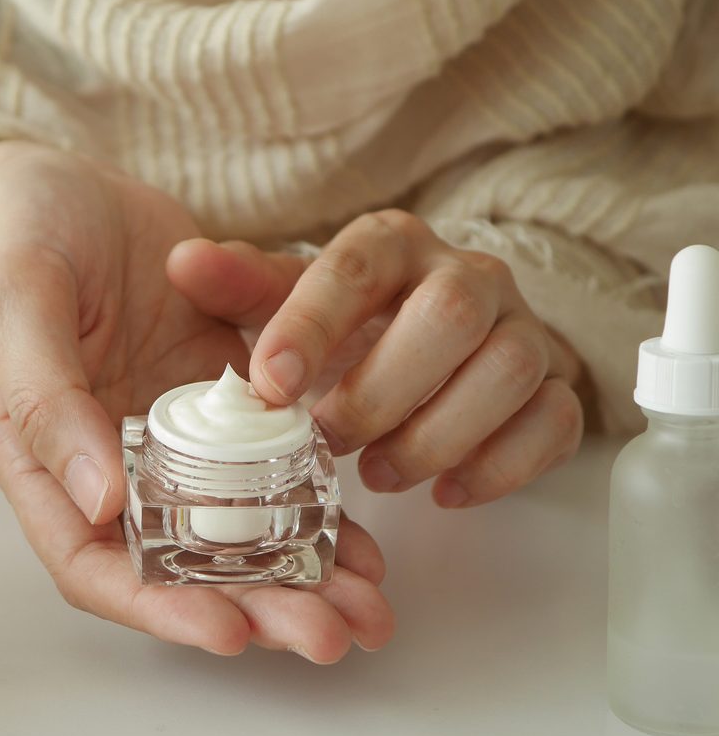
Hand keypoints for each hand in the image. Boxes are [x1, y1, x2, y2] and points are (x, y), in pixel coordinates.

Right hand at [0, 143, 392, 659]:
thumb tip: (98, 502)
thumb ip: (46, 396)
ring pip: (235, 520)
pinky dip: (312, 494)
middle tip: (332, 633)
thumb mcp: (13, 298)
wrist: (60, 182)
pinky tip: (362, 525)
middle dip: (255, 603)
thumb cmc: (14, 232)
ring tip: (368, 601)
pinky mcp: (216, 392)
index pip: (93, 560)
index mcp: (42, 454)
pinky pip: (267, 452)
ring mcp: (168, 429)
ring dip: (300, 566)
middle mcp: (109, 459)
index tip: (231, 631)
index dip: (158, 605)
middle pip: (179, 559)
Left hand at [168, 210, 583, 508]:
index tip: (269, 383)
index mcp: (392, 244)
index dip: (312, 323)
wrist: (435, 334)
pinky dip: (503, 465)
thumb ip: (239, 286)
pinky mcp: (555, 382)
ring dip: (438, 433)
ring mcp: (521, 326)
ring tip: (379, 473)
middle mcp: (466, 273)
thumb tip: (182, 262)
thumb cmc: (351, 322)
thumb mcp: (289, 298)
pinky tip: (447, 491)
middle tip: (328, 441)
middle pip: (448, 315)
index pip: (356, 266)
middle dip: (382, 390)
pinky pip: (555, 419)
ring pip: (509, 369)